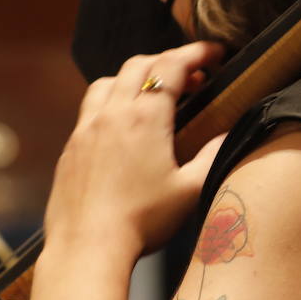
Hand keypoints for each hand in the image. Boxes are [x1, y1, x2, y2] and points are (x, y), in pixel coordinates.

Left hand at [45, 42, 227, 254]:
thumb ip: (213, 155)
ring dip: (135, 76)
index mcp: (145, 118)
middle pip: (139, 64)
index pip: (172, 66)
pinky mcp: (72, 148)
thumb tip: (228, 134)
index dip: (196, 53)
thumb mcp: (190, 190)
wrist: (87, 247)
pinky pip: (91, 108)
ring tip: (155, 94)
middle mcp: (112, 114)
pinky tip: (124, 125)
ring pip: (109, 81)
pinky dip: (113, 101)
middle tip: (193, 75)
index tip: (215, 52)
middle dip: (169, 60)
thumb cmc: (141, 222)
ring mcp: (86, 129)